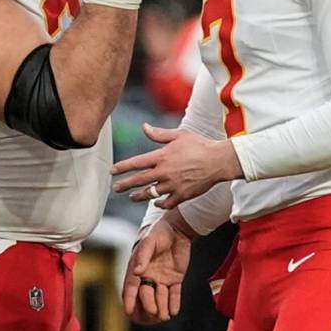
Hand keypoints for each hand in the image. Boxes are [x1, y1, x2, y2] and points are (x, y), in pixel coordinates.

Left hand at [112, 124, 242, 208]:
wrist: (218, 161)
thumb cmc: (199, 145)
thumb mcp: (179, 135)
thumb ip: (159, 134)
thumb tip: (144, 127)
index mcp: (162, 156)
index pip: (136, 163)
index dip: (122, 167)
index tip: (112, 171)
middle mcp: (164, 172)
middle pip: (139, 180)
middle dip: (125, 185)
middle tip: (115, 188)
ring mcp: (173, 185)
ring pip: (150, 194)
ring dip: (138, 196)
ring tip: (131, 196)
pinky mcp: (182, 195)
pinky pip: (166, 203)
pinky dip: (159, 203)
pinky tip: (155, 202)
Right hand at [122, 216, 192, 322]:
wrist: (178, 228)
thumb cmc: (160, 231)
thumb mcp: (150, 240)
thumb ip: (143, 255)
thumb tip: (137, 271)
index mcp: (138, 267)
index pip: (131, 286)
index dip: (129, 299)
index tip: (128, 311)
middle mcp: (149, 275)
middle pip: (146, 295)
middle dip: (148, 305)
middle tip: (153, 312)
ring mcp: (162, 278)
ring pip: (160, 297)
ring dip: (161, 307)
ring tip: (164, 316)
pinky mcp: (175, 278)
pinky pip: (174, 293)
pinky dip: (174, 303)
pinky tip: (174, 311)